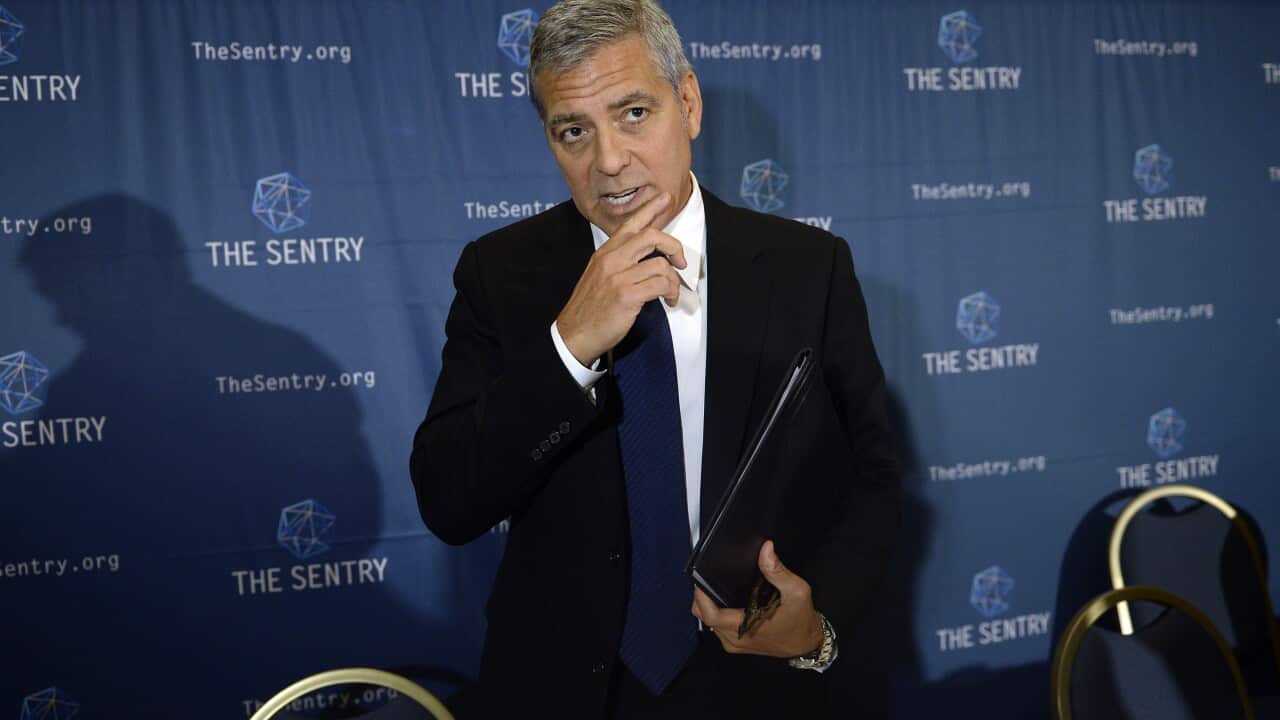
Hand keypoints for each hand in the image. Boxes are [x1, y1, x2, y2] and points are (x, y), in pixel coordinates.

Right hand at [555, 192, 687, 365]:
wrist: (574, 334)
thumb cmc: (590, 308)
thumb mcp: (599, 276)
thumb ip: (619, 262)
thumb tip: (647, 259)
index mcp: (605, 253)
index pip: (630, 224)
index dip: (650, 209)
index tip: (665, 198)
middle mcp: (611, 260)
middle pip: (650, 236)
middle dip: (673, 247)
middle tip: (680, 262)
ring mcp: (618, 277)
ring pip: (660, 264)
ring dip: (673, 280)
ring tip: (671, 293)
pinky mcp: (626, 295)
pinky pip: (660, 284)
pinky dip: (670, 292)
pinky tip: (667, 301)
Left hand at [691, 540, 823, 657]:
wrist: (807, 643)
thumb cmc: (801, 620)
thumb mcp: (796, 592)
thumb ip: (778, 571)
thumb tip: (766, 550)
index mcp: (745, 628)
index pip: (710, 615)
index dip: (701, 596)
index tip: (700, 578)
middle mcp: (735, 639)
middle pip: (704, 617)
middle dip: (701, 597)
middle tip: (708, 578)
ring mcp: (735, 643)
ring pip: (708, 623)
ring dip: (708, 605)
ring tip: (717, 585)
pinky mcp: (737, 643)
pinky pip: (717, 627)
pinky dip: (717, 612)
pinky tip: (726, 598)